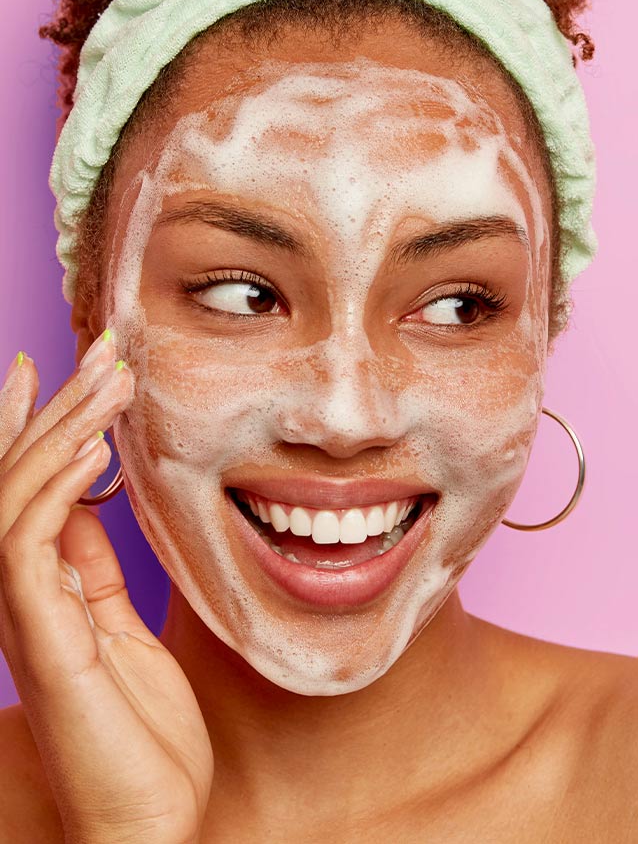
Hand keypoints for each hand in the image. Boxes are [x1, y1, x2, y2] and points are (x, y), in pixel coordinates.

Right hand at [0, 332, 212, 843]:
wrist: (147, 817)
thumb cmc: (138, 729)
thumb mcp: (120, 628)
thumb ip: (94, 568)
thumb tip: (85, 504)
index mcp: (42, 587)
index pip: (25, 488)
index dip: (34, 425)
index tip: (59, 368)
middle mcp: (21, 593)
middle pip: (19, 478)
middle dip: (55, 408)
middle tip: (99, 351)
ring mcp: (25, 614)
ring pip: (18, 495)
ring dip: (62, 430)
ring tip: (107, 380)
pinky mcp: (43, 639)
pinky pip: (31, 543)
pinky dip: (57, 486)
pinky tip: (93, 448)